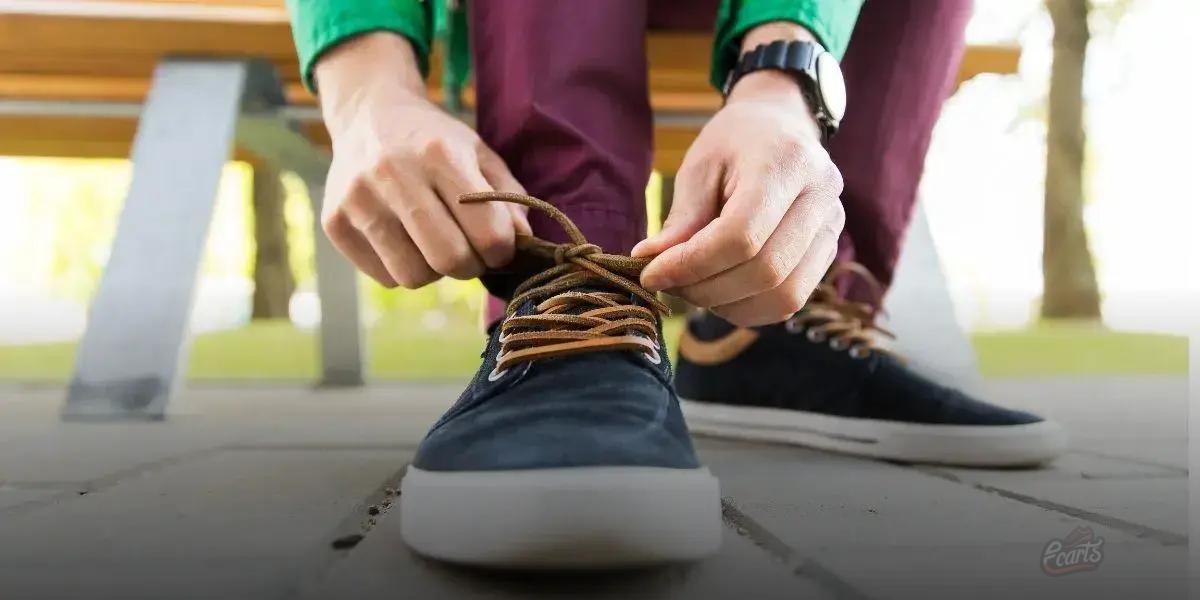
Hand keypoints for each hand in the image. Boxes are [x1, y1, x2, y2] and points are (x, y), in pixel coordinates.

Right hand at [315, 33, 528, 287]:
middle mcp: (393, 173)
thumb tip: (522, 243)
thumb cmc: (433, 140)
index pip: (487, 234)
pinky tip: (402, 238)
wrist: (368, 116)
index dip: (501, 251)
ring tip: (432, 242)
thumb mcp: (478, 152)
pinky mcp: (335, 222)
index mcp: (439, 153)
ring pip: (413, 276)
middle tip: (468, 252)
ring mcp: (358, 199)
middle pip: (449, 260)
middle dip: (469, 267)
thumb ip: (508, 197)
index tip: (497, 245)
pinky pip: (384, 276)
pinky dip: (401, 267)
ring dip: (433, 270)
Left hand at [632, 32, 844, 326]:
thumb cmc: (734, 144)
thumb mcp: (699, 168)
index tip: (650, 273)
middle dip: (706, 288)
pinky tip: (720, 292)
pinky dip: (749, 308)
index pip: (742, 235)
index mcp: (787, 163)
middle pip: (765, 271)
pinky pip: (791, 301)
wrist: (781, 127)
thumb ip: (681, 220)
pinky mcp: (830, 252)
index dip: (692, 264)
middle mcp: (822, 197)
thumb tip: (652, 264)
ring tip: (693, 287)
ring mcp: (833, 227)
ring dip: (727, 304)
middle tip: (668, 283)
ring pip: (783, 296)